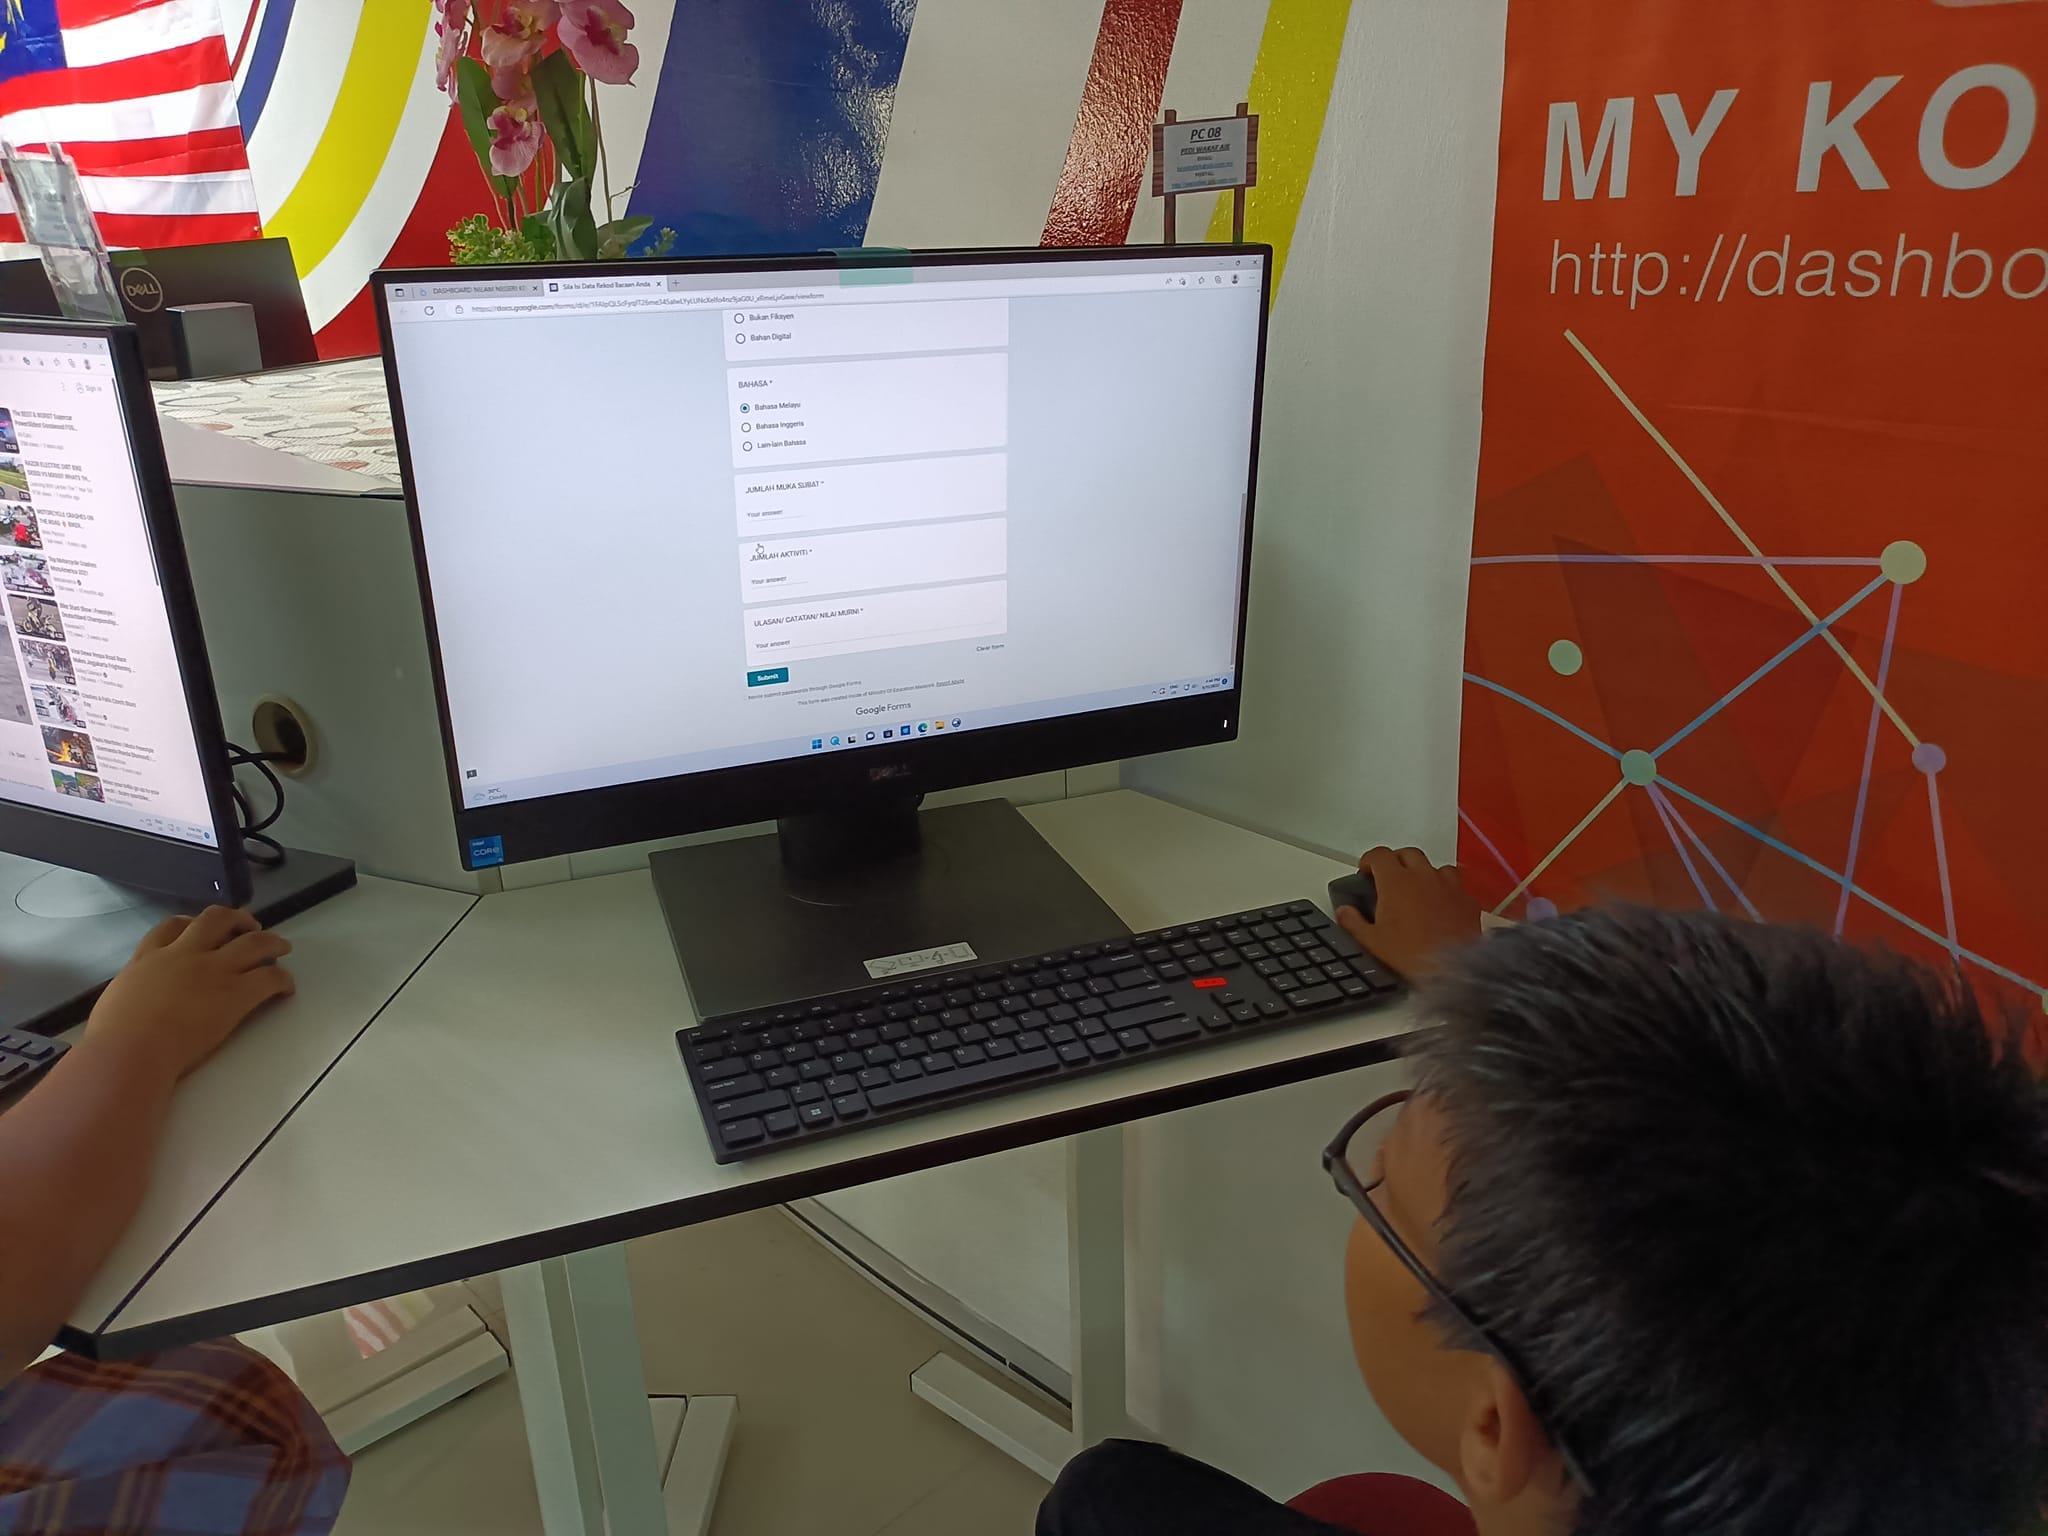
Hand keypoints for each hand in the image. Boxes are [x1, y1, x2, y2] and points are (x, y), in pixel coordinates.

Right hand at [84, 908, 294, 1082]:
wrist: (131, 1051)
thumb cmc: (114, 1036)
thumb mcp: (117, 997)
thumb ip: (135, 987)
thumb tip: (139, 995)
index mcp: (150, 958)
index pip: (171, 927)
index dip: (190, 923)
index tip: (200, 926)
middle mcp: (185, 955)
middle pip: (216, 920)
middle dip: (237, 919)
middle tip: (250, 926)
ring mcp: (213, 970)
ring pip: (254, 942)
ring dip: (272, 941)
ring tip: (282, 947)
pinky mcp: (236, 992)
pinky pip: (270, 977)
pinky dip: (283, 980)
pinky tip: (286, 988)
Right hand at [1335, 847, 1480, 980]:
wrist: (1451, 970)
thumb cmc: (1411, 955)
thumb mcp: (1371, 942)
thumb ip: (1353, 922)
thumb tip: (1344, 912)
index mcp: (1396, 882)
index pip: (1379, 855)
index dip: (1369, 860)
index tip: (1365, 870)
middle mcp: (1423, 877)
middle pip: (1408, 853)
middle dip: (1396, 860)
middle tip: (1388, 877)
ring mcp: (1449, 886)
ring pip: (1435, 866)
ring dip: (1424, 872)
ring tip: (1417, 888)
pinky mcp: (1468, 901)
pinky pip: (1457, 886)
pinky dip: (1447, 890)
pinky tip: (1442, 904)